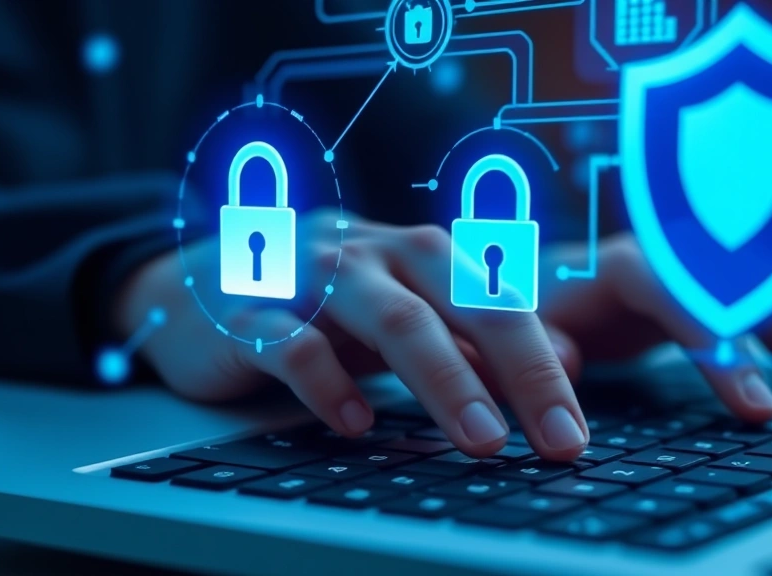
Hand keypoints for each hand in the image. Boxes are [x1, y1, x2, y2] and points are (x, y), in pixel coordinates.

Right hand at [117, 209, 588, 460]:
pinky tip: (356, 425)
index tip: (573, 433)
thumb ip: (477, 337)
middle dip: (517, 372)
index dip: (543, 367)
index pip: (498, 305)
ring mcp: (310, 278)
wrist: (198, 282)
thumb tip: (566, 361)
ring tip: (482, 439)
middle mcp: (372, 254)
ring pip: (391, 317)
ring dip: (444, 378)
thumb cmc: (320, 302)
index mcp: (417, 253)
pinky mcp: (248, 312)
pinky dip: (330, 383)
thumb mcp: (407, 312)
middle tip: (554, 440)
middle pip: (459, 302)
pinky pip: (294, 343)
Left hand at [539, 233, 771, 421]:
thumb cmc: (526, 311)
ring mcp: (697, 273)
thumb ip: (534, 343)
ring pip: (771, 285)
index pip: (680, 292)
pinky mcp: (714, 292)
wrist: (538, 286)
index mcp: (619, 267)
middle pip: (746, 279)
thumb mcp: (514, 330)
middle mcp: (668, 261)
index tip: (756, 405)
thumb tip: (567, 360)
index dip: (721, 345)